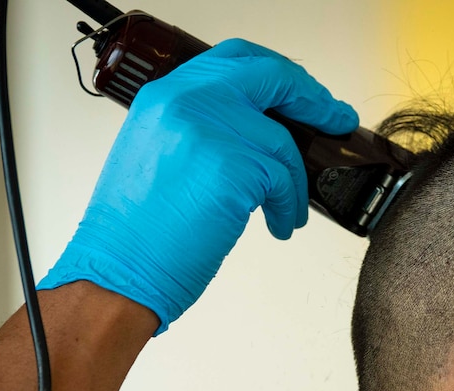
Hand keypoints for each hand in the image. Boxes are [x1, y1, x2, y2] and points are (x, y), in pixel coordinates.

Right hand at [38, 38, 358, 333]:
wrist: (118, 270)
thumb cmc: (138, 229)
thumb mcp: (159, 153)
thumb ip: (203, 128)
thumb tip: (259, 131)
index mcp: (165, 95)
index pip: (234, 59)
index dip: (277, 72)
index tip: (302, 91)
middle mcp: (185, 101)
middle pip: (270, 77)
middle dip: (312, 99)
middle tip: (335, 120)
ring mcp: (209, 131)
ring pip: (282, 143)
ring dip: (294, 183)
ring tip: (286, 212)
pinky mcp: (232, 167)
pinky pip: (283, 180)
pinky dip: (289, 207)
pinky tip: (278, 226)